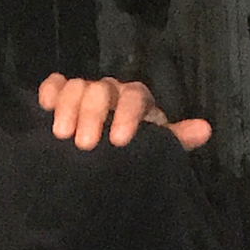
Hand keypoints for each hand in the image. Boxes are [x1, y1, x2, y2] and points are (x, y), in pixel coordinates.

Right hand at [37, 73, 210, 151]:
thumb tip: (205, 130)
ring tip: (62, 135)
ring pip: (77, 86)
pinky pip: (55, 84)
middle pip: (102, 90)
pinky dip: (50, 92)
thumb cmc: (134, 155)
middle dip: (93, 115)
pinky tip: (45, 107)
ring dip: (68, 107)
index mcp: (136, 101)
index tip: (119, 142)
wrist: (104, 165)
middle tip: (85, 145)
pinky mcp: (60, 96)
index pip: (135, 97)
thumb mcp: (155, 151)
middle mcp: (111, 92)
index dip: (128, 116)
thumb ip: (176, 140)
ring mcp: (85, 92)